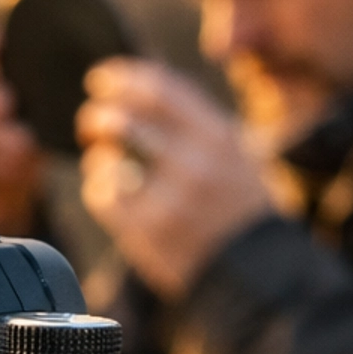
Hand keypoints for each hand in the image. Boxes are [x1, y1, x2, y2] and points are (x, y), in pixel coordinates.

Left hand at [77, 59, 275, 297]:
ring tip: (102, 160)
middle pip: (126, 119)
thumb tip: (147, 92)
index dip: (122, 78)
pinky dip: (99, 188)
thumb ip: (201, 126)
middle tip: (91, 120)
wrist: (261, 275)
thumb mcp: (241, 156)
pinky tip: (110, 193)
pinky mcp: (149, 232)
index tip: (102, 78)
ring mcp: (170, 198)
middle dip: (99, 115)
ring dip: (98, 155)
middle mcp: (194, 163)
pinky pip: (104, 196)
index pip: (159, 90)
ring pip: (109, 158)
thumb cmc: (247, 213)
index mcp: (219, 136)